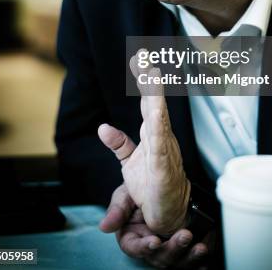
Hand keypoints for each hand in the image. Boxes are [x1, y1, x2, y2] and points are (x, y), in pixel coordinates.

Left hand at [98, 53, 190, 234]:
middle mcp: (159, 136)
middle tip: (145, 56)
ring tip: (152, 75)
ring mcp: (162, 149)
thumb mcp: (129, 163)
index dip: (143, 80)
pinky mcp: (162, 166)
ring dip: (155, 96)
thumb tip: (102, 127)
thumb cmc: (154, 185)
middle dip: (149, 79)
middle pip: (153, 102)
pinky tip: (157, 111)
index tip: (140, 59)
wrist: (169, 214)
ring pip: (158, 117)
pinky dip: (158, 126)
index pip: (146, 101)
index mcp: (151, 133)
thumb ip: (118, 144)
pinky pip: (159, 143)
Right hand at [100, 183, 211, 268]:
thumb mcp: (126, 195)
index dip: (144, 248)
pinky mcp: (183, 247)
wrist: (158, 184)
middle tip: (185, 236)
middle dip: (173, 250)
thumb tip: (104, 227)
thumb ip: (117, 209)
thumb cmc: (138, 190)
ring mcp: (167, 248)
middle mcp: (150, 246)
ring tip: (200, 246)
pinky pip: (192, 258)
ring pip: (177, 261)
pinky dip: (201, 259)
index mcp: (132, 237)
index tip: (154, 241)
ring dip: (189, 256)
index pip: (134, 248)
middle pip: (159, 257)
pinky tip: (208, 250)